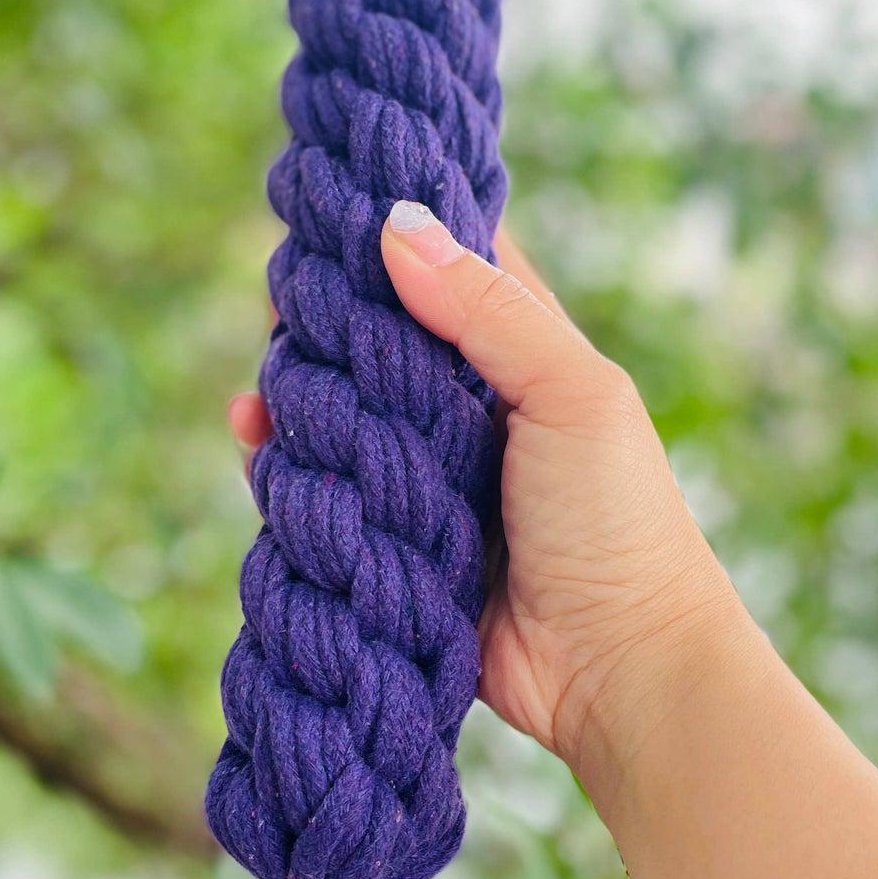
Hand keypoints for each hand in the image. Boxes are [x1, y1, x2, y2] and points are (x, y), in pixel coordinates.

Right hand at [229, 201, 741, 770]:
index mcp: (524, 355)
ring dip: (296, 401)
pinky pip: (329, 497)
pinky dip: (288, 474)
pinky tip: (258, 457)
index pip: (452, 269)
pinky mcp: (396, 546)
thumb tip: (396, 224)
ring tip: (257, 401)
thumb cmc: (617, 521)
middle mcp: (471, 410)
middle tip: (275, 308)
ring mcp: (429, 481)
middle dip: (323, 324)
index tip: (328, 206)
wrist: (621, 672)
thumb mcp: (570, 393)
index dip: (393, 235)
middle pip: (378, 343)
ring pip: (342, 419)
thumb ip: (488, 310)